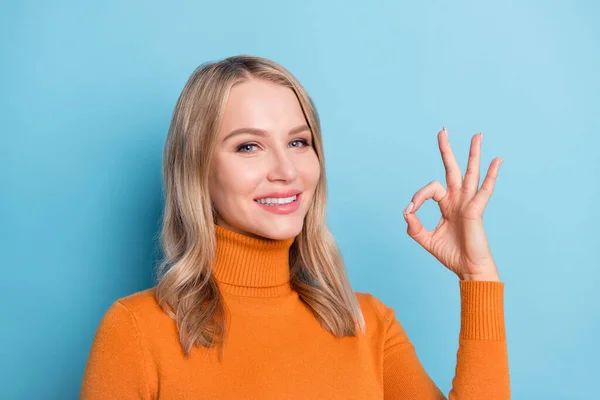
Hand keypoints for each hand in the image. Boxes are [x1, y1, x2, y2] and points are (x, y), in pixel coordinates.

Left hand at [403, 127, 502, 281]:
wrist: (467, 269)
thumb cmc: (451, 254)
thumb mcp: (426, 239)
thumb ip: (414, 226)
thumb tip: (406, 211)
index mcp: (447, 205)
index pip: (430, 189)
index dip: (417, 196)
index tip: (410, 210)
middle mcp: (458, 200)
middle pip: (453, 169)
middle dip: (446, 150)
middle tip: (442, 131)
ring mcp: (468, 203)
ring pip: (471, 173)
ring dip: (474, 153)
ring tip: (477, 134)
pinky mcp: (476, 210)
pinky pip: (484, 189)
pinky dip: (491, 174)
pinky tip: (497, 160)